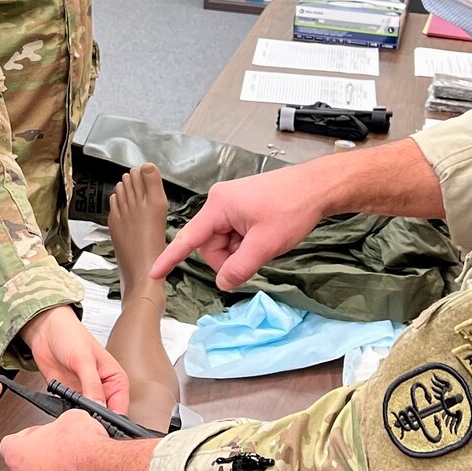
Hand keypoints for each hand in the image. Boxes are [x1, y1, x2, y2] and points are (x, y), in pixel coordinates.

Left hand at [0, 409, 112, 470]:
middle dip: (40, 457)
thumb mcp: (68, 417)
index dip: (27, 437)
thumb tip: (62, 426)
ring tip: (71, 465)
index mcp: (17, 456)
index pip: (9, 444)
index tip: (39, 435)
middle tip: (58, 449)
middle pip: (24, 466)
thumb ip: (55, 425)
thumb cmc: (83, 449)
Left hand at [20, 305, 129, 412]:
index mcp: (115, 379)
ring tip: (74, 415)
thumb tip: (100, 407)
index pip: (120, 407)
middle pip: (104, 415)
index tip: (101, 426)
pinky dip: (67, 414)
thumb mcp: (84, 360)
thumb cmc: (70, 335)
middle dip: (95, 421)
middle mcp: (103, 389)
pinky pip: (70, 412)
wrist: (46, 331)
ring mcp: (85, 393)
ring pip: (87, 416)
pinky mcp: (69, 396)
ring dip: (80, 418)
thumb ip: (92, 385)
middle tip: (86, 422)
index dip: (112, 419)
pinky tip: (63, 411)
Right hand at [150, 162, 332, 289]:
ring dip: (240, 251)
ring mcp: (231, 204)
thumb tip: (223, 283)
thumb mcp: (266, 244)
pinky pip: (234, 234)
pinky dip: (246, 243)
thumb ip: (240, 267)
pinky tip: (264, 237)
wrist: (317, 187)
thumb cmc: (292, 208)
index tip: (154, 272)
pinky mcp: (241, 207)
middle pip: (210, 244)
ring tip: (264, 243)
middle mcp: (219, 202)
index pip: (188, 238)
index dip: (170, 258)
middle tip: (255, 257)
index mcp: (219, 205)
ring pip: (223, 242)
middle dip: (228, 257)